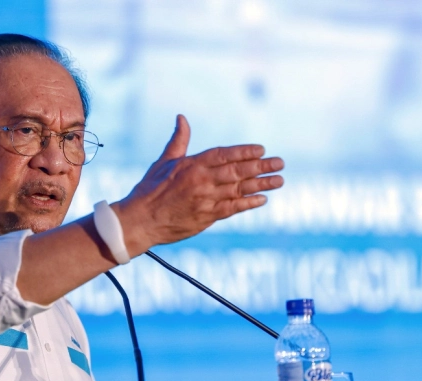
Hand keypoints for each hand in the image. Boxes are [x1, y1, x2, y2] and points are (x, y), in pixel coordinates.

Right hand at [115, 114, 283, 252]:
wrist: (141, 220)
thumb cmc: (150, 190)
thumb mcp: (164, 162)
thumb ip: (179, 141)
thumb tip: (182, 118)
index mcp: (192, 165)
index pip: (223, 155)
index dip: (243, 152)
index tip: (261, 149)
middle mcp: (201, 181)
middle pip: (237, 172)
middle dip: (260, 166)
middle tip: (280, 163)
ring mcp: (206, 200)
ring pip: (239, 190)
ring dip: (261, 184)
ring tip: (279, 180)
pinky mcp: (207, 217)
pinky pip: (232, 208)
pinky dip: (248, 204)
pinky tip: (262, 199)